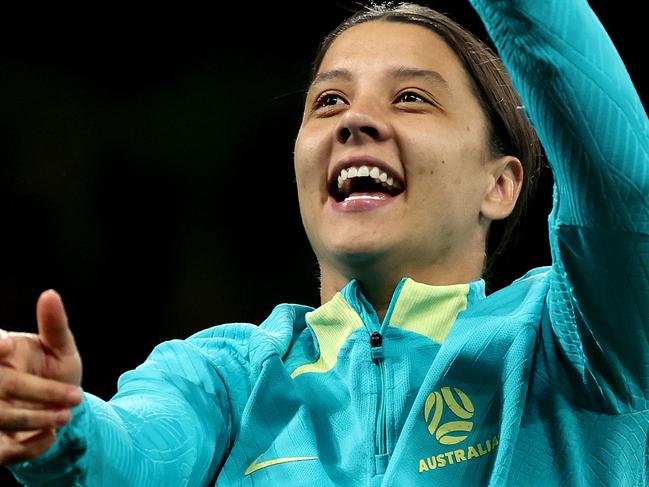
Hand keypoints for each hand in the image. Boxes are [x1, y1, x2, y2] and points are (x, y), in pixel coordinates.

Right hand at [0, 290, 82, 464]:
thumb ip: (54, 325)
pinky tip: (51, 437)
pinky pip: (2, 449)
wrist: (60, 409)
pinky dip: (28, 446)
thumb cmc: (55, 372)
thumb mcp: (60, 349)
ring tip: (67, 416)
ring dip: (35, 419)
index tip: (7, 347)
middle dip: (39, 392)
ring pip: (0, 416)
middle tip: (76, 398)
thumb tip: (50, 294)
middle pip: (3, 385)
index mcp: (2, 352)